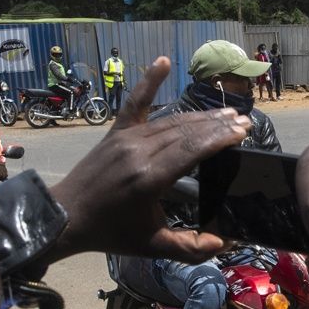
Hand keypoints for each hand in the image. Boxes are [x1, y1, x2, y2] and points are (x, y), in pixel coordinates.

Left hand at [48, 57, 250, 262]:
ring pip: (170, 119)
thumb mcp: (152, 246)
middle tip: (243, 120)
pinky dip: (149, 81)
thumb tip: (224, 243)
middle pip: (186, 131)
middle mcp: (139, 152)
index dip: (221, 138)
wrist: (66, 218)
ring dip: (200, 115)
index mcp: (150, 179)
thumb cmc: (111, 233)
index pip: (193, 149)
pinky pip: (135, 104)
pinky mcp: (114, 133)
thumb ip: (190, 248)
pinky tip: (163, 61)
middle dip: (218, 124)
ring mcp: (125, 139)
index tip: (243, 131)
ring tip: (226, 111)